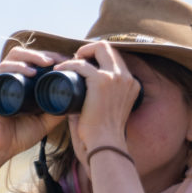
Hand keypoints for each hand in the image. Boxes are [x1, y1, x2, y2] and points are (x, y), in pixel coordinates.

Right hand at [0, 45, 62, 161]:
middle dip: (43, 54)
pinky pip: (2, 70)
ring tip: (47, 63)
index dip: (49, 57)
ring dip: (32, 56)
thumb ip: (57, 111)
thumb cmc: (19, 136)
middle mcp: (7, 78)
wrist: (0, 149)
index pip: (33, 60)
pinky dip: (17, 67)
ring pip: (14, 57)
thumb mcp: (45, 121)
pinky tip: (30, 72)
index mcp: (18, 82)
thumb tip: (76, 102)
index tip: (66, 61)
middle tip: (59, 60)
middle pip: (25, 54)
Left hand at [67, 41, 141, 162]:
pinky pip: (82, 64)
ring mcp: (116, 78)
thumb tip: (79, 96)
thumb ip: (102, 101)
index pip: (116, 59)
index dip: (98, 57)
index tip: (84, 65)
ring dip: (80, 53)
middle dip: (90, 49)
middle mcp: (127, 78)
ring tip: (65, 64)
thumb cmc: (104, 135)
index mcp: (132, 85)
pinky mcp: (102, 80)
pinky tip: (59, 69)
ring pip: (98, 48)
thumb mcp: (111, 112)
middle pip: (109, 48)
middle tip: (75, 61)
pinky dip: (69, 64)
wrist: (105, 145)